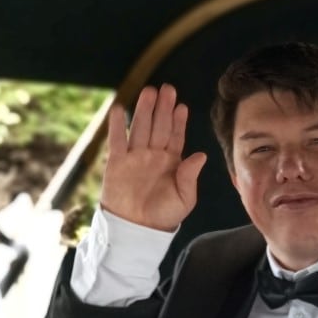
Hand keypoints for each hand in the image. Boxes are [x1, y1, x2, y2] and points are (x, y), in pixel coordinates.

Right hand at [101, 84, 206, 230]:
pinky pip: (117, 141)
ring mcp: (135, 157)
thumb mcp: (185, 198)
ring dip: (144, 110)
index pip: (176, 136)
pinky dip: (116, 125)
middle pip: (159, 126)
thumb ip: (190, 176)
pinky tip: (118, 108)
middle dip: (163, 108)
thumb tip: (201, 155)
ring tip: (148, 91)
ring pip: (140, 128)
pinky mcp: (117, 163)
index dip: (179, 121)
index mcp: (172, 163)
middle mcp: (154, 156)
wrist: (138, 229)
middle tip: (167, 89)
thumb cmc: (165, 216)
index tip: (182, 106)